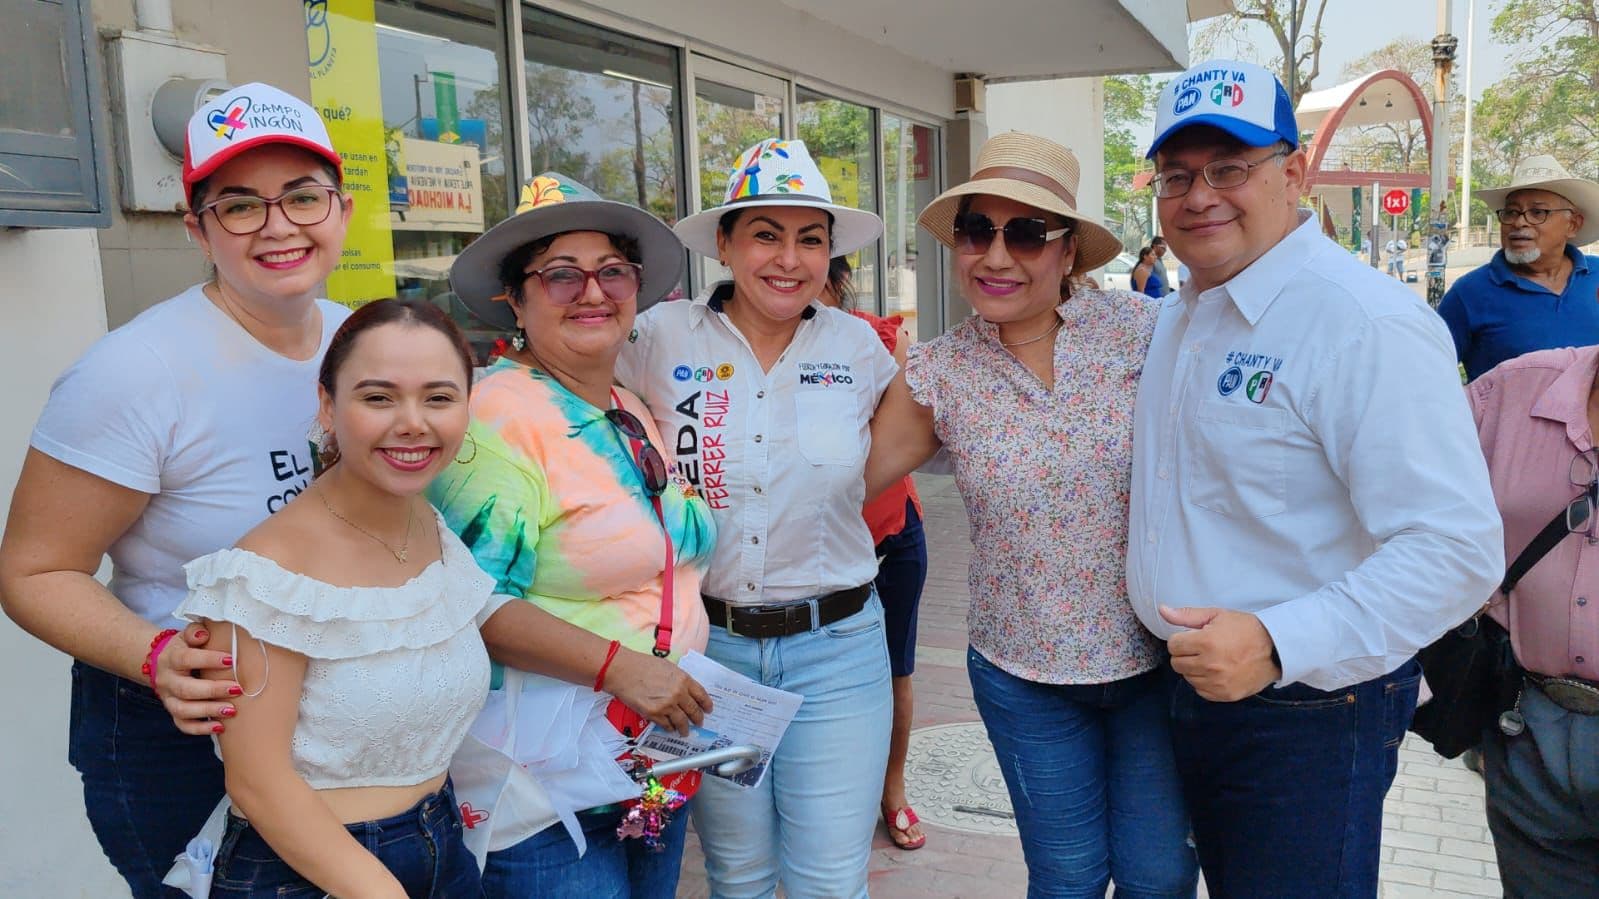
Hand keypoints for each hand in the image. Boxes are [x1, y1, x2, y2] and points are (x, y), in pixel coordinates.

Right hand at [156, 622, 240, 734]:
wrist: (163, 661)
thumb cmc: (186, 646)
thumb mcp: (188, 634)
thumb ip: (195, 631)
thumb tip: (204, 634)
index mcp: (171, 658)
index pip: (186, 659)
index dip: (208, 660)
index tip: (231, 660)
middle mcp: (167, 680)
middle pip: (185, 689)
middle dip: (212, 690)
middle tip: (237, 689)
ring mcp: (168, 698)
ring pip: (183, 710)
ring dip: (208, 712)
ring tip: (232, 711)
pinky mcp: (173, 712)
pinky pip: (183, 725)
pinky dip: (200, 729)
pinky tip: (220, 727)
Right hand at [602, 649, 712, 735]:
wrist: (623, 671)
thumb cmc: (642, 665)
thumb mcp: (668, 667)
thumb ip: (679, 679)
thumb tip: (685, 691)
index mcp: (683, 679)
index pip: (701, 695)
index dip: (706, 704)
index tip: (708, 709)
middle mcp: (678, 693)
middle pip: (693, 711)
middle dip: (698, 719)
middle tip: (699, 723)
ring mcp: (667, 705)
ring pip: (682, 722)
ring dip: (684, 728)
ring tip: (685, 731)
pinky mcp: (654, 714)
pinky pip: (666, 725)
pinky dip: (669, 728)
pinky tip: (670, 728)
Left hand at [1161, 605, 1281, 701]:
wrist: (1275, 649)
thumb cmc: (1244, 629)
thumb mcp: (1216, 615)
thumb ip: (1186, 615)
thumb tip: (1162, 610)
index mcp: (1206, 642)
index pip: (1173, 645)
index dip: (1181, 639)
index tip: (1193, 638)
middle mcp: (1210, 665)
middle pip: (1176, 663)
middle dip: (1185, 654)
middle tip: (1201, 649)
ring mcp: (1218, 682)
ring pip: (1187, 678)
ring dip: (1194, 669)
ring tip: (1211, 659)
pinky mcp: (1225, 695)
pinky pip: (1201, 691)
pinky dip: (1204, 683)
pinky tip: (1217, 672)